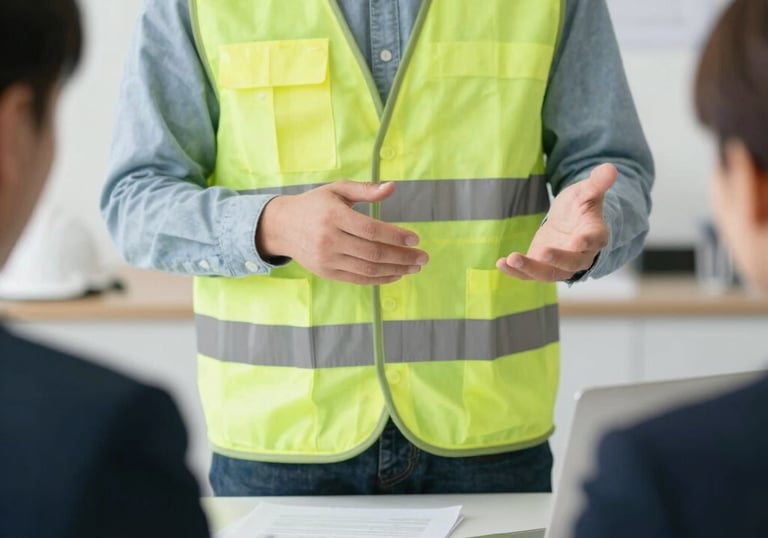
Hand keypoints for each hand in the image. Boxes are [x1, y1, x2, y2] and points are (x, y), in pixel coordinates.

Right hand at [257, 181, 428, 284]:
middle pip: (372, 253)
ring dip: (396, 270)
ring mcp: (327, 259)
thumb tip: (392, 188)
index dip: (395, 236)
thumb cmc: (315, 204)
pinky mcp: (327, 273)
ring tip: (415, 267)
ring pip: (368, 269)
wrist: (282, 226)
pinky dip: (380, 279)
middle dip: (402, 257)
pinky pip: (358, 279)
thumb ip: (365, 189)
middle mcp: (329, 240)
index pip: (370, 230)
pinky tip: (396, 274)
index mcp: (333, 216)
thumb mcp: (337, 190)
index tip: (415, 238)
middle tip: (423, 257)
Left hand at [496, 163, 616, 281]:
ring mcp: (559, 265)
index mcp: (595, 236)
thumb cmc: (580, 206)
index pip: (593, 241)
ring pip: (548, 273)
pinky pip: (529, 274)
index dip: (587, 242)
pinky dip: (516, 272)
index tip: (579, 241)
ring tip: (512, 259)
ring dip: (530, 268)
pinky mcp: (541, 267)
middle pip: (571, 263)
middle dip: (557, 259)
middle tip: (543, 252)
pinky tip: (501, 264)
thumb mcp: (586, 191)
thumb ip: (597, 183)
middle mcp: (580, 256)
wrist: (568, 222)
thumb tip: (611, 167)